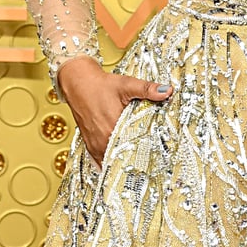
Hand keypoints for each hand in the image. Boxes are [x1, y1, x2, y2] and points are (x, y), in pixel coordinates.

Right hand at [56, 57, 172, 166]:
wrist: (79, 84)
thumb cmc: (101, 85)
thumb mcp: (126, 84)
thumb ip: (147, 89)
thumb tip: (167, 91)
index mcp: (114, 128)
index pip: (134, 149)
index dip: (146, 152)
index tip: (156, 154)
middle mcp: (103, 140)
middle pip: (124, 157)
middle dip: (136, 159)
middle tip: (150, 159)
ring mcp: (95, 145)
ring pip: (112, 161)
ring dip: (123, 161)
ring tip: (138, 162)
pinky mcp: (90, 145)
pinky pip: (102, 160)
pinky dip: (111, 160)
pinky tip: (121, 160)